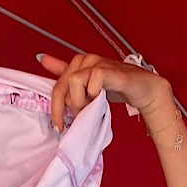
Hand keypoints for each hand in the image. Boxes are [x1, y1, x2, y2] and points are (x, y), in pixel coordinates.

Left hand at [37, 52, 170, 132]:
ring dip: (81, 101)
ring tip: (92, 108)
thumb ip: (67, 76)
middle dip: (70, 107)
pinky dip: (95, 92)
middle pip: (63, 86)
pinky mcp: (111, 70)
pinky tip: (102, 98)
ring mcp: (98, 63)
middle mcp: (86, 60)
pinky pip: (94, 79)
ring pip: (75, 81)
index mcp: (78, 64)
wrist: (143, 89)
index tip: (58, 126)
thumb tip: (43, 60)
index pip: (57, 86)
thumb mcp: (88, 87)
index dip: (55, 108)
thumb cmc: (117, 87)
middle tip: (81, 117)